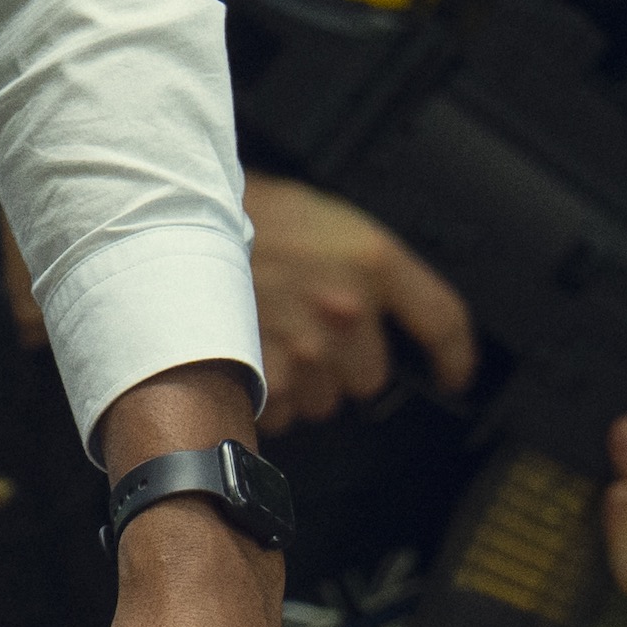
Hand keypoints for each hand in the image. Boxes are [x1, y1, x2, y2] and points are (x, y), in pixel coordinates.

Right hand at [241, 176, 477, 431]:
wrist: (172, 226)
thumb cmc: (241, 215)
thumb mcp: (320, 219)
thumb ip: (359, 266)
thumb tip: (377, 309)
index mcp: (371, 261)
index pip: (442, 321)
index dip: (455, 356)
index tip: (453, 374)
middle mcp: (349, 308)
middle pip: (371, 376)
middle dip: (343, 364)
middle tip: (304, 332)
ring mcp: (309, 347)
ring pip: (324, 400)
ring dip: (302, 383)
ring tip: (266, 339)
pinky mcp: (269, 377)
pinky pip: (280, 411)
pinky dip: (263, 395)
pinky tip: (243, 357)